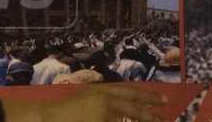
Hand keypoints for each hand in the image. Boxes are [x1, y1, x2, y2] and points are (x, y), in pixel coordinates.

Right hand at [1, 85, 166, 121]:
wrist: (44, 118)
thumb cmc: (61, 113)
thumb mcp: (84, 104)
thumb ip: (101, 107)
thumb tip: (117, 114)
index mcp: (99, 91)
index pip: (129, 92)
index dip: (147, 95)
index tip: (162, 99)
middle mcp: (102, 99)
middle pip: (133, 105)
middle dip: (151, 111)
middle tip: (166, 116)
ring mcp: (101, 113)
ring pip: (127, 117)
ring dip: (143, 120)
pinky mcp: (98, 120)